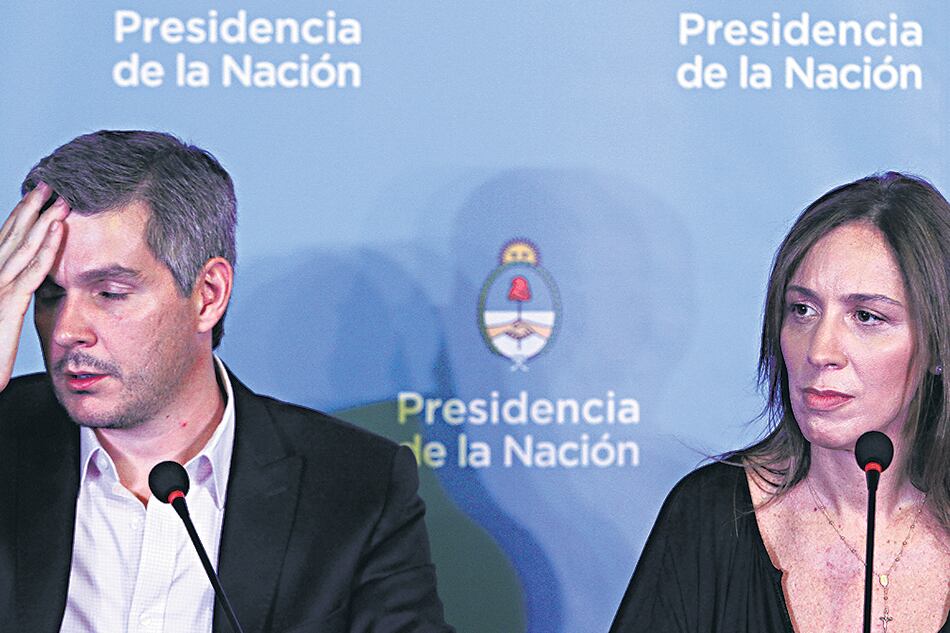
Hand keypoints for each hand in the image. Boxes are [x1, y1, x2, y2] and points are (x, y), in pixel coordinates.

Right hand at [0, 182, 68, 391]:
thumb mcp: (0, 320)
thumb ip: (10, 299)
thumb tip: (21, 291)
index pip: (6, 243)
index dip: (22, 219)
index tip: (39, 199)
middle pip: (13, 236)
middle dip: (31, 209)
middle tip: (49, 184)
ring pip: (23, 246)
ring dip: (42, 218)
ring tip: (59, 196)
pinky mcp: (6, 302)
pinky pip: (31, 269)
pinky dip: (47, 247)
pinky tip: (59, 229)